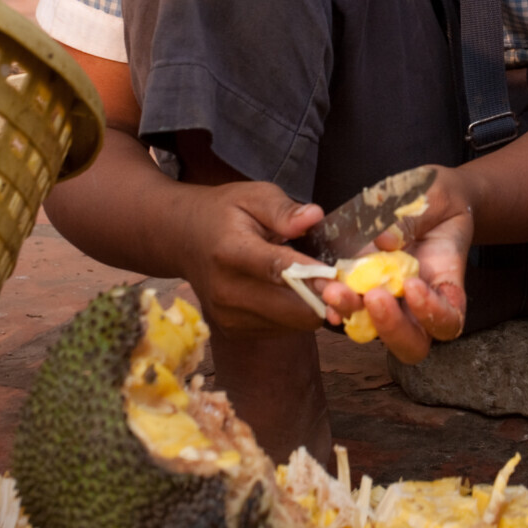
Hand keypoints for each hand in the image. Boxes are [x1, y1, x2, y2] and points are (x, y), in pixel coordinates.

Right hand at [175, 177, 329, 335]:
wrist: (183, 240)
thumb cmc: (223, 214)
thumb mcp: (253, 196)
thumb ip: (284, 209)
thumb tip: (314, 216)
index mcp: (230, 252)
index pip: (276, 270)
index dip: (312, 276)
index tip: (340, 277)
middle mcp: (226, 290)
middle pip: (290, 309)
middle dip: (323, 297)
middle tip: (343, 280)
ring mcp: (228, 316)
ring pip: (291, 324)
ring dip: (312, 308)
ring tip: (319, 282)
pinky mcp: (233, 330)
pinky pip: (281, 330)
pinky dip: (296, 315)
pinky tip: (296, 293)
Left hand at [321, 166, 473, 362]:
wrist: (428, 196)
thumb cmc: (440, 199)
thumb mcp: (435, 197)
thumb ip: (413, 219)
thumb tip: (383, 240)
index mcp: (447, 285)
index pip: (448, 320)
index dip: (432, 313)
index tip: (412, 285)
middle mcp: (419, 305)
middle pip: (412, 344)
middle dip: (390, 328)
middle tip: (373, 297)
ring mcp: (390, 302)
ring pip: (375, 332)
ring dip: (353, 316)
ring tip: (334, 290)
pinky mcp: (364, 290)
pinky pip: (350, 309)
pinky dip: (336, 305)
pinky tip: (324, 288)